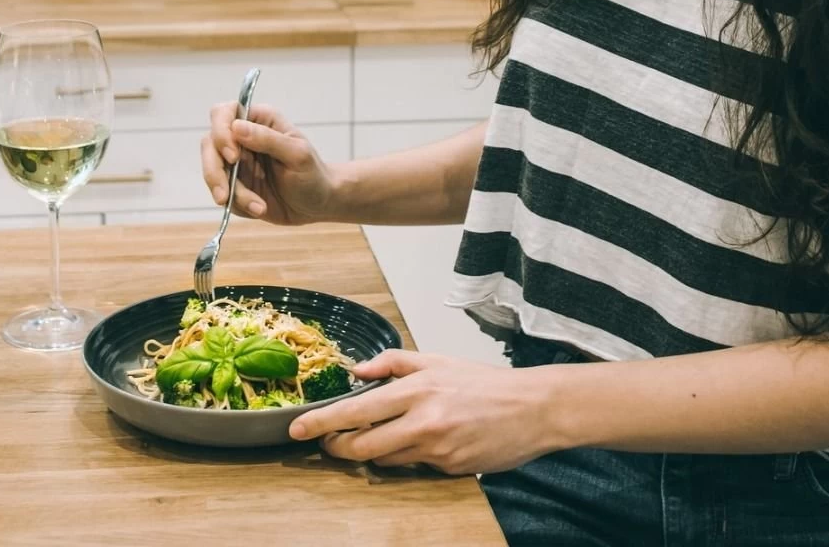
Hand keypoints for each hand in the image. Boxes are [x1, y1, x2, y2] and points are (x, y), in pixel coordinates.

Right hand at [201, 102, 338, 225]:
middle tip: (225, 195)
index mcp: (259, 120)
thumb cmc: (313, 174)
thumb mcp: (297, 155)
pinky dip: (239, 205)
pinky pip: (223, 194)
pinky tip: (260, 209)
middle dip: (214, 171)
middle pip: (209, 144)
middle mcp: (242, 138)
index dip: (221, 132)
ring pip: (213, 172)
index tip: (234, 156)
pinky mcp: (234, 185)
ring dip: (232, 194)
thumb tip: (237, 127)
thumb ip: (268, 139)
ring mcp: (236, 163)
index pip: (224, 113)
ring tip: (259, 207)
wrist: (318, 204)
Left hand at [288, 350, 565, 474]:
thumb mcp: (437, 360)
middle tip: (327, 443)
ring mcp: (436, 448)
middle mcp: (422, 420)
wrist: (531, 408)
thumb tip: (357, 370)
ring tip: (371, 441)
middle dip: (338, 447)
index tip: (298, 429)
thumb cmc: (484, 382)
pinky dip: (403, 458)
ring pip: (384, 460)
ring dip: (370, 454)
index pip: (356, 410)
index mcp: (416, 388)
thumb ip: (393, 363)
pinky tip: (413, 445)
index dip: (322, 422)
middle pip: (362, 446)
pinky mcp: (449, 469)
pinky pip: (412, 468)